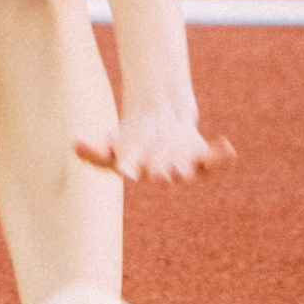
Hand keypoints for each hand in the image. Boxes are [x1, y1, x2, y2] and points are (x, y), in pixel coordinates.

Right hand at [75, 106, 235, 185]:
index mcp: (137, 168)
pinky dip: (222, 156)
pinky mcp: (201, 157)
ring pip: (186, 172)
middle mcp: (161, 172)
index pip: (130, 169)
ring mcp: (182, 166)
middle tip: (162, 175)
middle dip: (162, 174)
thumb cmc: (130, 140)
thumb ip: (92, 147)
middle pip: (161, 174)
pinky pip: (213, 161)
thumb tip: (75, 145)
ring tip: (187, 170)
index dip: (128, 168)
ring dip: (186, 171)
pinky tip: (227, 146)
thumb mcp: (109, 141)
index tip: (125, 169)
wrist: (160, 127)